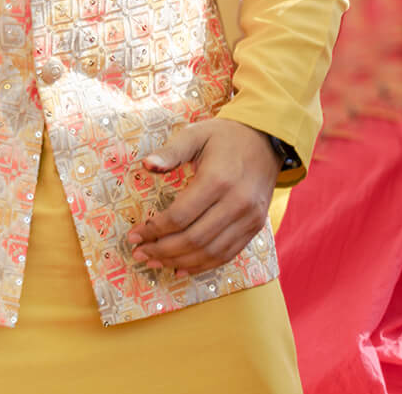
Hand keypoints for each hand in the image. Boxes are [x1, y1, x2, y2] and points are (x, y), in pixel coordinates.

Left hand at [127, 119, 278, 273]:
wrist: (267, 140)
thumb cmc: (224, 136)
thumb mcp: (195, 134)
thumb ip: (171, 151)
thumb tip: (147, 165)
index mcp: (218, 180)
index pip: (181, 216)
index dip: (154, 230)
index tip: (134, 235)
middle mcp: (237, 204)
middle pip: (194, 239)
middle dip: (162, 250)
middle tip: (140, 254)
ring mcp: (249, 219)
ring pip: (211, 252)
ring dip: (180, 262)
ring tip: (155, 262)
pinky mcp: (255, 227)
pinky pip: (227, 254)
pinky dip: (204, 265)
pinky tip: (182, 267)